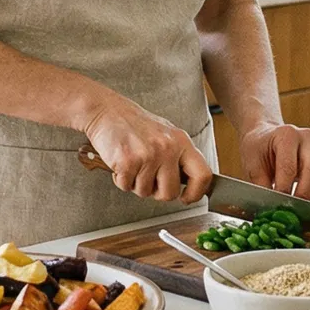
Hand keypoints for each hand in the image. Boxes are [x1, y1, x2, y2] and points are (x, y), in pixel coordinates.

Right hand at [84, 97, 212, 203]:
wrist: (106, 111)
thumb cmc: (134, 125)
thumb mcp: (166, 135)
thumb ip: (178, 157)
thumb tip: (190, 184)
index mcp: (181, 141)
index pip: (203, 175)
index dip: (196, 193)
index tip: (187, 198)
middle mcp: (167, 147)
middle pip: (170, 193)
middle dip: (157, 192)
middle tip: (148, 178)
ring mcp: (148, 154)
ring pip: (145, 192)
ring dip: (135, 184)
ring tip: (132, 164)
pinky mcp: (127, 160)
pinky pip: (126, 187)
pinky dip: (120, 180)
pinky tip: (121, 164)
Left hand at [240, 123, 309, 203]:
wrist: (266, 137)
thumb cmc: (258, 150)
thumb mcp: (252, 164)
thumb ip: (261, 185)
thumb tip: (270, 207)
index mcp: (287, 135)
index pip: (289, 167)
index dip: (284, 189)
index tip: (278, 205)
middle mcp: (307, 138)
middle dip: (303, 195)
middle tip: (293, 212)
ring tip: (303, 211)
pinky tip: (309, 205)